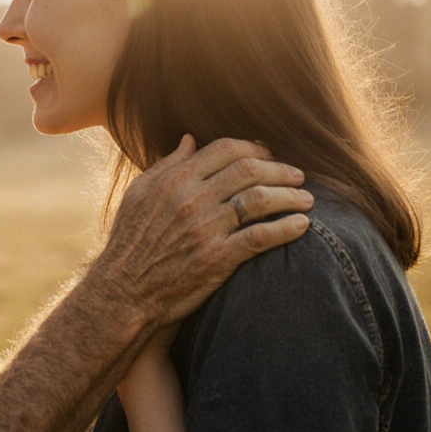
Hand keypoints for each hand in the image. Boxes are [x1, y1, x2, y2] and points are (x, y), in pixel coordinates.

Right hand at [95, 135, 313, 326]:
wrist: (123, 291)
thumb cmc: (129, 241)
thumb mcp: (139, 194)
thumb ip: (167, 165)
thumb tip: (190, 139)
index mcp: (175, 180)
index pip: (225, 149)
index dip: (255, 148)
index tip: (269, 156)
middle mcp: (192, 199)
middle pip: (250, 170)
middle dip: (281, 169)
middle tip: (298, 175)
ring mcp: (205, 228)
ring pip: (260, 199)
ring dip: (290, 196)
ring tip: (307, 200)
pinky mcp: (216, 259)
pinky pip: (260, 237)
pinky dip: (285, 229)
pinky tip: (302, 226)